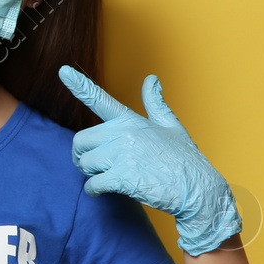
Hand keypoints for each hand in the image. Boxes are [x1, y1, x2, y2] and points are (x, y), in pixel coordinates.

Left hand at [58, 65, 240, 256]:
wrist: (199, 190)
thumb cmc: (185, 159)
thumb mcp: (171, 126)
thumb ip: (155, 103)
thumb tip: (151, 78)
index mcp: (131, 121)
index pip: (100, 100)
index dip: (80, 85)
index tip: (63, 71)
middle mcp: (123, 134)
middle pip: (80, 141)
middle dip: (81, 154)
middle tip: (92, 164)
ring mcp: (122, 155)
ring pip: (84, 163)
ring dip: (89, 174)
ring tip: (105, 177)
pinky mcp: (123, 177)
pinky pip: (92, 183)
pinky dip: (92, 191)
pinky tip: (100, 192)